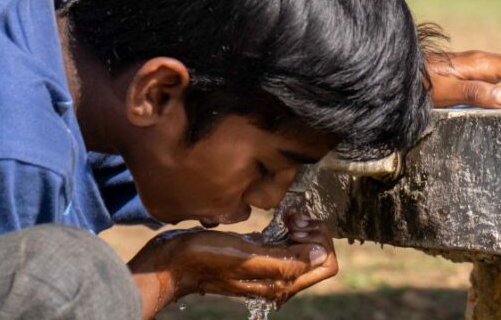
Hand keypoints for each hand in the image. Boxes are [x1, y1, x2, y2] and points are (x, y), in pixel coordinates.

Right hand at [128, 216, 337, 317]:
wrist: (173, 263)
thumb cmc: (205, 258)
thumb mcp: (246, 257)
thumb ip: (285, 261)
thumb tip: (322, 254)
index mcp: (282, 283)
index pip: (327, 263)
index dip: (319, 240)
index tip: (297, 226)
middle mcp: (280, 279)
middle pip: (320, 254)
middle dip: (313, 232)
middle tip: (291, 219)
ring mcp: (270, 267)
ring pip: (306, 246)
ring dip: (301, 228)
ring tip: (285, 217)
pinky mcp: (260, 254)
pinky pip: (289, 242)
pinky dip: (290, 228)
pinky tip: (279, 218)